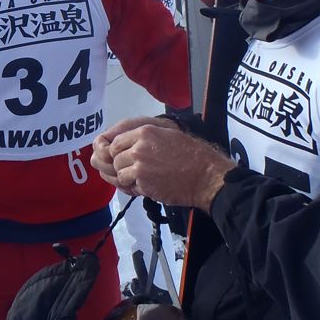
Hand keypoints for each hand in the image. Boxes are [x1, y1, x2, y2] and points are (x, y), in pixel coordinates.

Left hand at [92, 116, 234, 212]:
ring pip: (119, 173)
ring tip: (142, 178)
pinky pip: (128, 186)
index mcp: (145, 132)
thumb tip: (125, 142)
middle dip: (122, 165)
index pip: (115, 141)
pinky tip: (147, 185)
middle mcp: (139, 147)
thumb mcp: (167, 134)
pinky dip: (134, 188)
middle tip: (135, 169)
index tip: (123, 157)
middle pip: (115, 157)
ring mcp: (140, 166)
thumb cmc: (191, 154)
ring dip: (127, 177)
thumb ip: (144, 136)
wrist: (205, 175)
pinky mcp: (144, 183)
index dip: (117, 151)